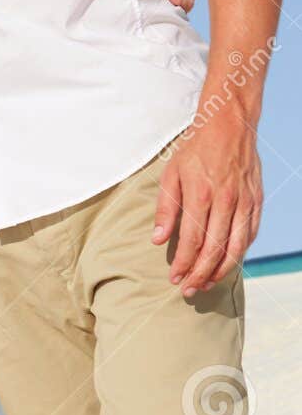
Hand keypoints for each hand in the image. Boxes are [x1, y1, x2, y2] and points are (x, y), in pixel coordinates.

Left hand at [152, 112, 262, 295]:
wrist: (229, 124)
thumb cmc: (195, 149)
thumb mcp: (171, 174)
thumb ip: (165, 209)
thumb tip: (158, 240)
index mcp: (201, 194)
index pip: (192, 241)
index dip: (183, 264)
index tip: (174, 279)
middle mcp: (226, 201)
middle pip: (214, 249)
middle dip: (200, 274)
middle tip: (188, 290)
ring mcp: (245, 202)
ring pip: (236, 247)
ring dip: (221, 270)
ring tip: (207, 283)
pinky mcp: (256, 200)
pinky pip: (250, 234)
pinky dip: (239, 252)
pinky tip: (227, 262)